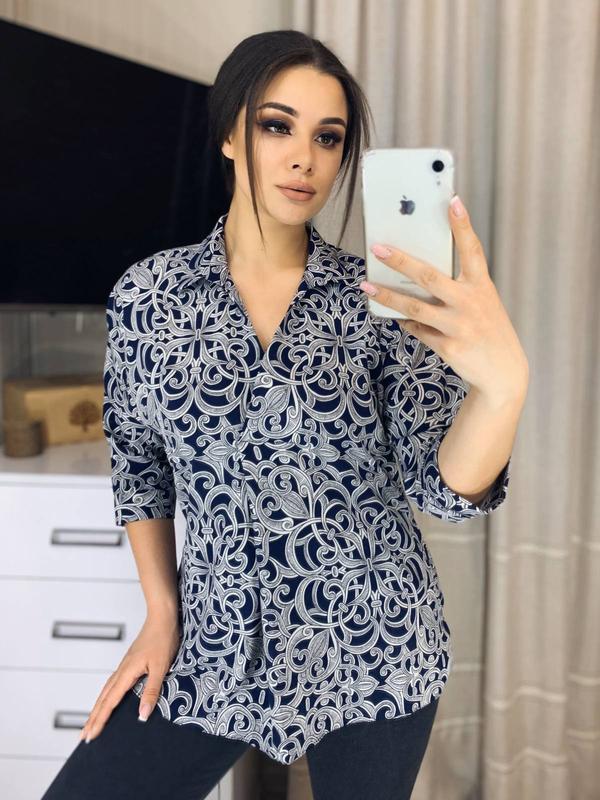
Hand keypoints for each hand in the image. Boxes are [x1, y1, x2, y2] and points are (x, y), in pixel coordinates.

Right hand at [79, 611, 180, 742]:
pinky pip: (113, 684)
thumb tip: (142, 715)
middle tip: (83, 737)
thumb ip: (151, 691)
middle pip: (102, 698)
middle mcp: (121, 671)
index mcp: (126, 673)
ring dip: (98, 708)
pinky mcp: (129, 663)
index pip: (109, 702)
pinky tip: (109, 699)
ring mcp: (124, 666)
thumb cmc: (163, 639)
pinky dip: (106, 696)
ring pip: (106, 691)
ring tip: (91, 722)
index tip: (89, 736)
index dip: (99, 721)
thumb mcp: (160, 667)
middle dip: (93, 718)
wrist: (162, 617)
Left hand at [360, 194, 528, 399]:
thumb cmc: (487, 330)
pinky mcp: (449, 346)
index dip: (462, 226)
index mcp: (482, 286)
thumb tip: (418, 273)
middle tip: (379, 248)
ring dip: (387, 296)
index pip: (472, 250)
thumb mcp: (483, 303)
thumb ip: (459, 288)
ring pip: (414, 306)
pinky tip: (395, 316)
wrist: (503, 373)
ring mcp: (459, 326)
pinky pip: (417, 329)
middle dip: (401, 261)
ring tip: (366, 286)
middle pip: (429, 276)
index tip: (452, 201)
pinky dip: (405, 322)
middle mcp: (471, 303)